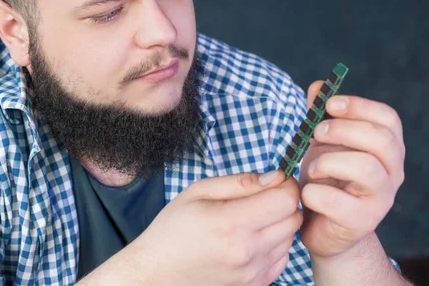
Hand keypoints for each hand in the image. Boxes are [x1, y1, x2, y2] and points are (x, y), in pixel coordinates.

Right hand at [129, 171, 301, 285]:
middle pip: (294, 217)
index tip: (274, 181)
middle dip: (284, 201)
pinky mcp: (257, 284)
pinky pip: (283, 256)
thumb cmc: (173, 228)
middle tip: (261, 197)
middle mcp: (248, 251)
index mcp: (231, 223)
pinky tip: (250, 239)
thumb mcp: (198, 192)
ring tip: (251, 219)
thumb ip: (239, 182)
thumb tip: (276, 177)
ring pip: (291, 237)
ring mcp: (254, 272)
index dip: (286, 184)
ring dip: (279, 223)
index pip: (286, 199)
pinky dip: (274, 244)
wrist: (159, 272)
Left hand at [299, 81, 405, 258]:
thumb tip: (318, 86)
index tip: (330, 104)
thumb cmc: (325, 180)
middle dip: (342, 130)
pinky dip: (313, 192)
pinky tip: (306, 193)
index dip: (360, 106)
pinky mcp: (360, 222)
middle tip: (315, 134)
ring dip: (327, 161)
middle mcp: (391, 173)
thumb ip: (320, 117)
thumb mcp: (321, 145)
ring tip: (310, 167)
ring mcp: (380, 199)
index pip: (388, 119)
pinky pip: (337, 201)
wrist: (322, 227)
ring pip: (365, 167)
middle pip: (381, 139)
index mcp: (385, 149)